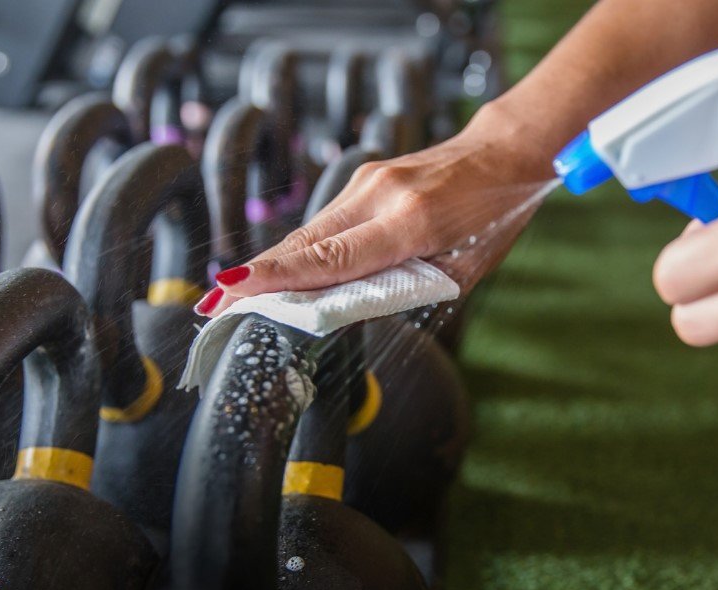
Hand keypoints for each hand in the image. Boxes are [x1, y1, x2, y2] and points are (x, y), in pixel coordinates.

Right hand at [196, 102, 555, 316]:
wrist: (505, 154)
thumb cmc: (493, 217)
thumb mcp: (462, 270)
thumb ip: (407, 289)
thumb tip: (348, 308)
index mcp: (410, 223)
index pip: (331, 259)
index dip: (278, 279)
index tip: (233, 291)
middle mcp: (380, 195)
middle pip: (305, 243)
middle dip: (257, 276)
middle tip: (213, 304)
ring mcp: (368, 180)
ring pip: (309, 231)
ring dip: (274, 263)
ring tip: (235, 294)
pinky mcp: (365, 177)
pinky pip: (325, 220)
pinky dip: (301, 247)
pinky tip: (282, 270)